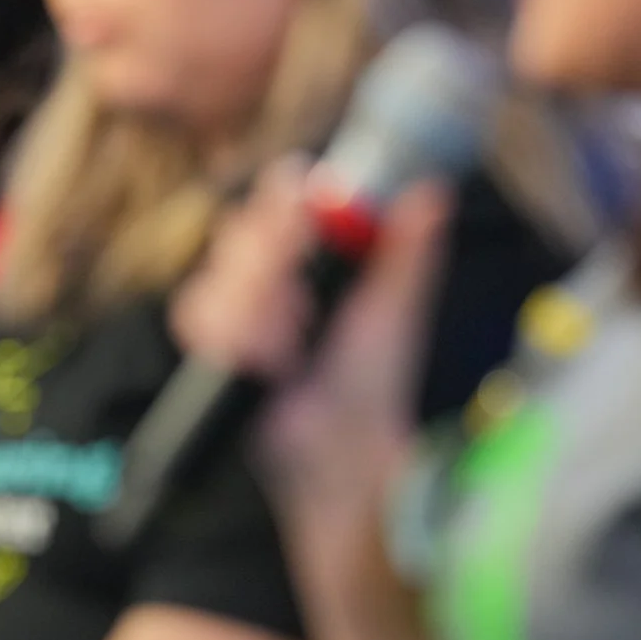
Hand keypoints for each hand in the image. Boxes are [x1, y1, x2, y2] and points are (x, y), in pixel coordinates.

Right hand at [171, 160, 450, 573]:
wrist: (348, 452)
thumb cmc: (373, 384)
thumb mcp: (392, 310)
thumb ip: (405, 253)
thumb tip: (433, 192)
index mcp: (301, 261)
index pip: (273, 205)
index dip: (278, 195)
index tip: (298, 187)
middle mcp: (257, 285)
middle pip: (235, 236)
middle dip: (266, 250)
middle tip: (300, 268)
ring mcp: (229, 322)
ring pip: (217, 281)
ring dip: (259, 305)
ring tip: (297, 337)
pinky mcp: (209, 361)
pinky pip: (207, 331)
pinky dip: (246, 341)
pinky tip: (274, 361)